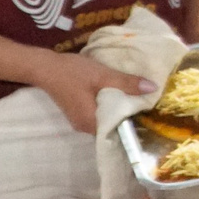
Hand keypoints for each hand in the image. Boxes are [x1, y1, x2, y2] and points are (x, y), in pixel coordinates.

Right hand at [32, 51, 155, 134]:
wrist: (44, 67)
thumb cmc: (72, 73)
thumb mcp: (103, 75)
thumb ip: (126, 83)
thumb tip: (153, 89)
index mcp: (91, 123)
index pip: (119, 132)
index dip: (136, 124)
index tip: (152, 116)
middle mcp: (85, 127)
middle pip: (113, 126)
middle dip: (130, 116)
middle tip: (150, 106)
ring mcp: (80, 121)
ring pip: (107, 119)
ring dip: (120, 110)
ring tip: (139, 100)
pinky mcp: (79, 113)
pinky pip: (100, 114)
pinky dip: (111, 106)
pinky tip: (121, 96)